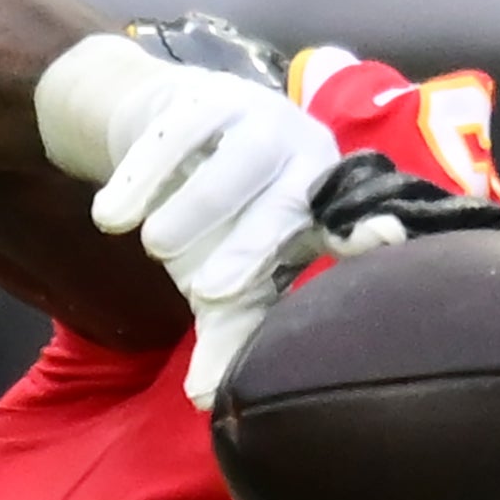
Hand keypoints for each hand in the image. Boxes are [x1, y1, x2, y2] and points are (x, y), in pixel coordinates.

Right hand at [92, 72, 345, 405]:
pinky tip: (112, 217)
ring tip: (157, 248)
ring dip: (195, 208)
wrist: (157, 132)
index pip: (355, 221)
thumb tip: (206, 403)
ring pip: (236, 164)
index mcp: (327, 204)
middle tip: (209, 289)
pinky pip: (176, 136)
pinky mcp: (205, 97)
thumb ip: (226, 336)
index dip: (370, 231)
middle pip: (290, 201)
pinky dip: (143, 177)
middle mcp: (306, 155)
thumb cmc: (212, 218)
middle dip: (251, 246)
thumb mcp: (221, 280)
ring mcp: (258, 117)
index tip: (386, 242)